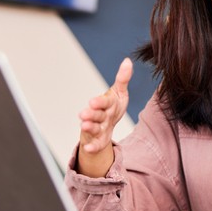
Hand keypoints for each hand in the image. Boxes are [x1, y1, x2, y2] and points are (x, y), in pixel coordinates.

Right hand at [76, 58, 132, 175]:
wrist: (108, 125)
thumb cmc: (112, 107)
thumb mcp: (119, 92)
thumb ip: (122, 78)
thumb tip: (127, 61)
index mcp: (106, 103)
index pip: (103, 101)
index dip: (99, 102)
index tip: (93, 102)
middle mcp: (99, 116)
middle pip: (95, 115)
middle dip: (90, 114)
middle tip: (83, 114)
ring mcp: (97, 128)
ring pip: (92, 128)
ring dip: (88, 128)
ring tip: (84, 127)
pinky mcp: (98, 141)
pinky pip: (95, 145)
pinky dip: (92, 147)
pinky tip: (89, 149)